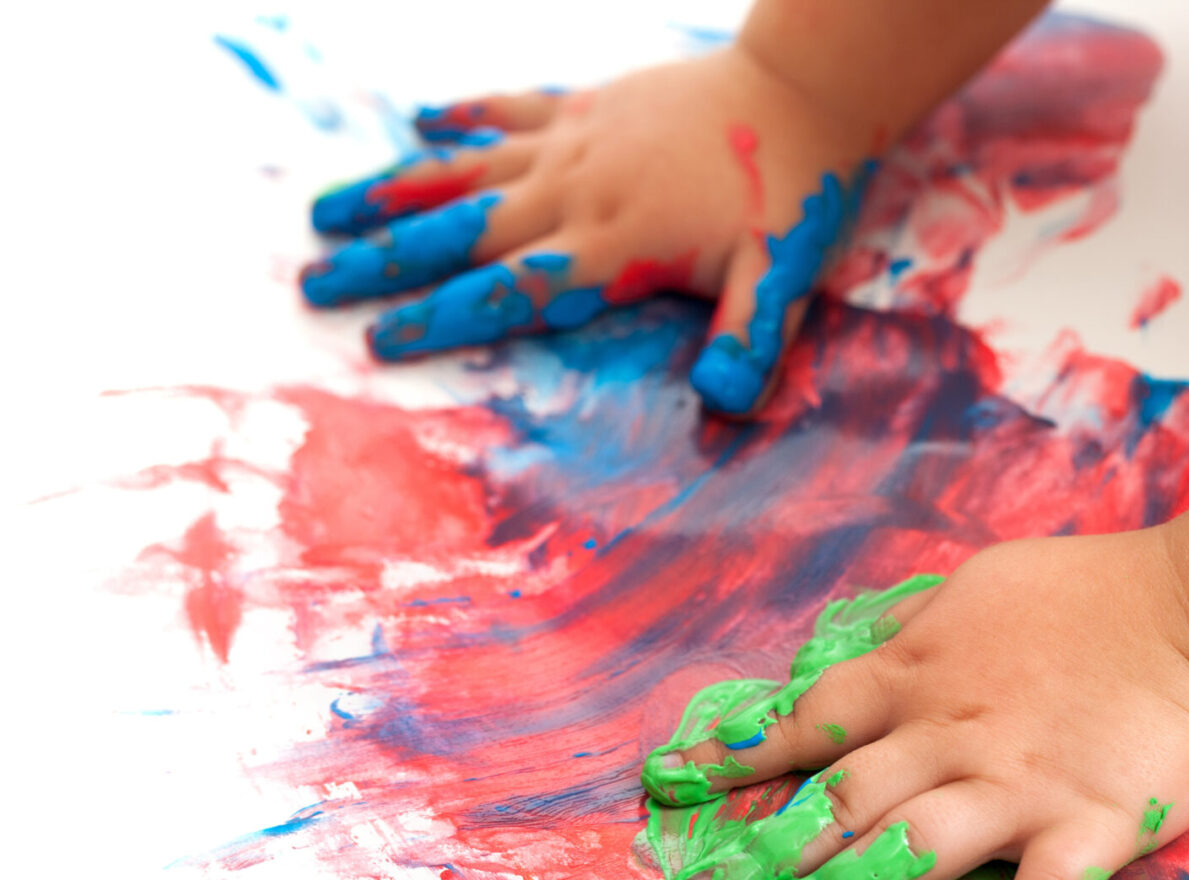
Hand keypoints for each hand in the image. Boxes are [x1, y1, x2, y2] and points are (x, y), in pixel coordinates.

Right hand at [299, 46, 877, 413]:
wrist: (803, 86)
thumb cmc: (794, 190)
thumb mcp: (781, 277)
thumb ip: (747, 342)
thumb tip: (725, 409)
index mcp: (613, 243)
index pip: (509, 290)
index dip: (440, 317)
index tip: (377, 340)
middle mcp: (575, 190)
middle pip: (461, 233)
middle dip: (383, 263)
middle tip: (311, 284)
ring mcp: (575, 141)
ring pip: (464, 170)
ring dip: (393, 191)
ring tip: (324, 210)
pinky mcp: (587, 104)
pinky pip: (508, 109)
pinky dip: (464, 116)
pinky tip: (421, 120)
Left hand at [642, 532, 1188, 879]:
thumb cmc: (1083, 594)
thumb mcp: (974, 589)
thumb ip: (905, 633)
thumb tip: (841, 660)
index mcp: (919, 673)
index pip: (809, 717)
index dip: (736, 754)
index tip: (668, 787)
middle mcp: (952, 732)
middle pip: (842, 796)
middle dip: (764, 850)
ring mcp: (1018, 783)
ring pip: (913, 845)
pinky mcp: (1090, 825)